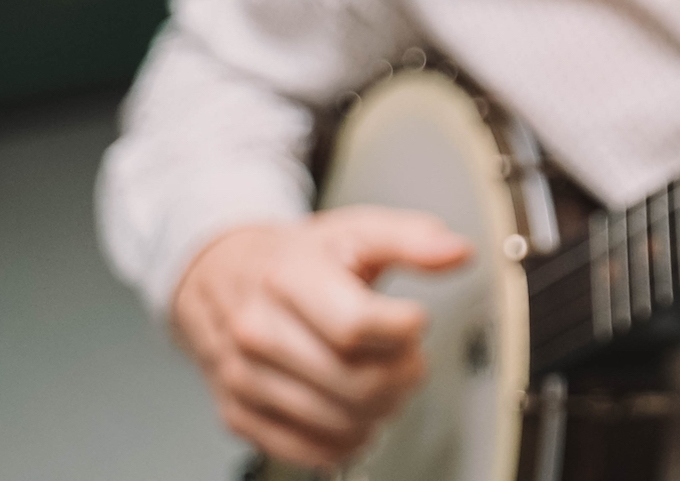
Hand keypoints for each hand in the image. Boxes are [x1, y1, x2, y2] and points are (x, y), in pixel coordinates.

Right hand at [170, 207, 471, 467]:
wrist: (221, 277)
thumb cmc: (295, 259)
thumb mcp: (356, 232)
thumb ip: (413, 239)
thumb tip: (458, 252)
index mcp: (288, 280)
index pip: (357, 326)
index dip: (404, 330)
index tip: (414, 320)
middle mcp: (258, 332)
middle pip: (357, 382)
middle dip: (404, 375)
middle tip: (407, 357)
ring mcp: (244, 378)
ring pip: (340, 421)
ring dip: (381, 409)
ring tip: (382, 378)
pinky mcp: (239, 414)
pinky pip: (309, 449)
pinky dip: (346, 439)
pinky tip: (354, 410)